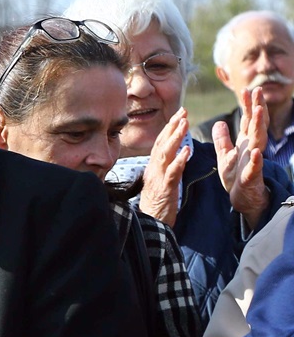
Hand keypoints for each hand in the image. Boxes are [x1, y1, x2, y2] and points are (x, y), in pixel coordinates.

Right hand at [137, 110, 189, 225]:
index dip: (170, 127)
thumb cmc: (157, 205)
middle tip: (183, 111)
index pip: (161, 143)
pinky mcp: (164, 189)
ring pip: (165, 154)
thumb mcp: (160, 183)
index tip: (180, 114)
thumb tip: (176, 154)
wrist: (149, 225)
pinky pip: (171, 172)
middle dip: (172, 126)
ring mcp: (157, 178)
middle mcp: (153, 169)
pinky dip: (179, 160)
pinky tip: (187, 151)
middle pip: (162, 143)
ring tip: (184, 123)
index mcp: (154, 167)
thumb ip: (166, 167)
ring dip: (175, 137)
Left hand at [217, 87, 269, 228]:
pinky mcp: (250, 177)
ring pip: (258, 141)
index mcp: (245, 143)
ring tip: (258, 111)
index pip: (248, 120)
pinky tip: (256, 152)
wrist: (242, 198)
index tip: (248, 89)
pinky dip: (255, 160)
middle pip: (255, 125)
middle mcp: (251, 149)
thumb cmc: (236, 176)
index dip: (249, 105)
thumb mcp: (225, 155)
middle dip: (256, 108)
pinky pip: (254, 168)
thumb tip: (219, 123)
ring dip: (258, 126)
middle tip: (257, 91)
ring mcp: (253, 162)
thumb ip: (223, 140)